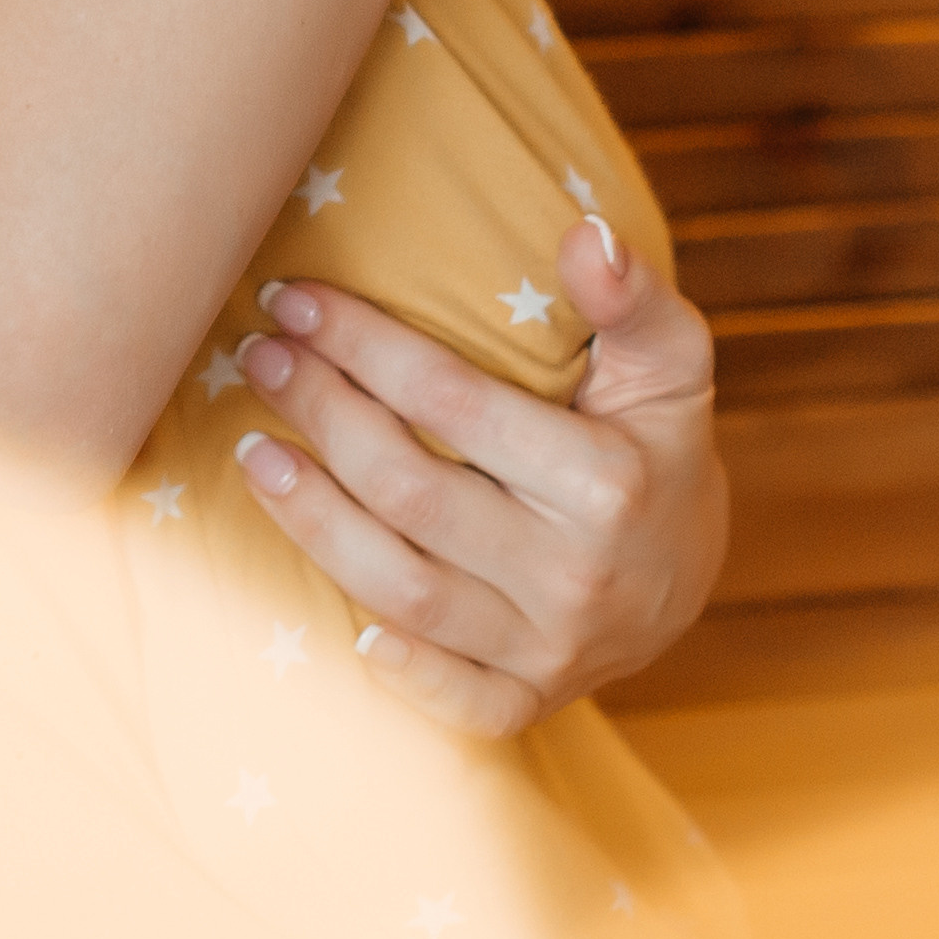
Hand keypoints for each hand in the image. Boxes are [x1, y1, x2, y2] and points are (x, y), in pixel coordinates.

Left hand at [226, 224, 726, 737]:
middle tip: (258, 356)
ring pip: (404, 591)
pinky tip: (338, 618)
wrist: (690, 565)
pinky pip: (458, 702)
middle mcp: (578, 576)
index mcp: (608, 483)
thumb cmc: (652, 437)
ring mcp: (554, 649)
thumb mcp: (668, 360)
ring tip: (249, 451)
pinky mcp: (533, 699)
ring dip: (312, 521)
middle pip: (411, 492)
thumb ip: (631, 296)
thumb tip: (583, 235)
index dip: (362, 344)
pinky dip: (398, 670)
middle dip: (320, 414)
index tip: (294, 298)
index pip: (453, 403)